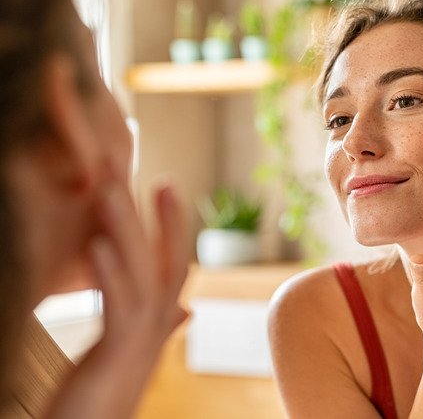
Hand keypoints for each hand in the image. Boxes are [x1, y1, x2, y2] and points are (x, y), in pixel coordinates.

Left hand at [42, 162, 190, 418]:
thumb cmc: (102, 399)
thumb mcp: (130, 353)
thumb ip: (158, 325)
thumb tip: (184, 307)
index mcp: (155, 322)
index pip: (171, 263)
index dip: (172, 223)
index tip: (164, 182)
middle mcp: (155, 328)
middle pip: (161, 260)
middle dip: (150, 212)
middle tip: (131, 165)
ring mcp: (140, 342)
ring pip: (141, 275)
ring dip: (127, 230)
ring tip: (110, 189)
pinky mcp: (117, 356)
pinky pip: (119, 308)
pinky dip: (111, 274)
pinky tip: (98, 244)